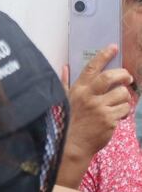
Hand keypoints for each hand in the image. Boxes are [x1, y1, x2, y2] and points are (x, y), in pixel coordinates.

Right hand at [63, 45, 133, 160]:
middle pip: (110, 77)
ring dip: (124, 99)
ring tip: (117, 105)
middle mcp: (88, 96)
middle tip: (127, 78)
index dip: (103, 56)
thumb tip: (65, 67)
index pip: (92, 68)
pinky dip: (123, 112)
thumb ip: (65, 82)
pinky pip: (124, 110)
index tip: (113, 47)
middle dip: (123, 75)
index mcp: (78, 89)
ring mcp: (99, 108)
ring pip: (122, 94)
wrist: (72, 144)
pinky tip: (115, 117)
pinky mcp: (109, 119)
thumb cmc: (68, 121)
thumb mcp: (64, 100)